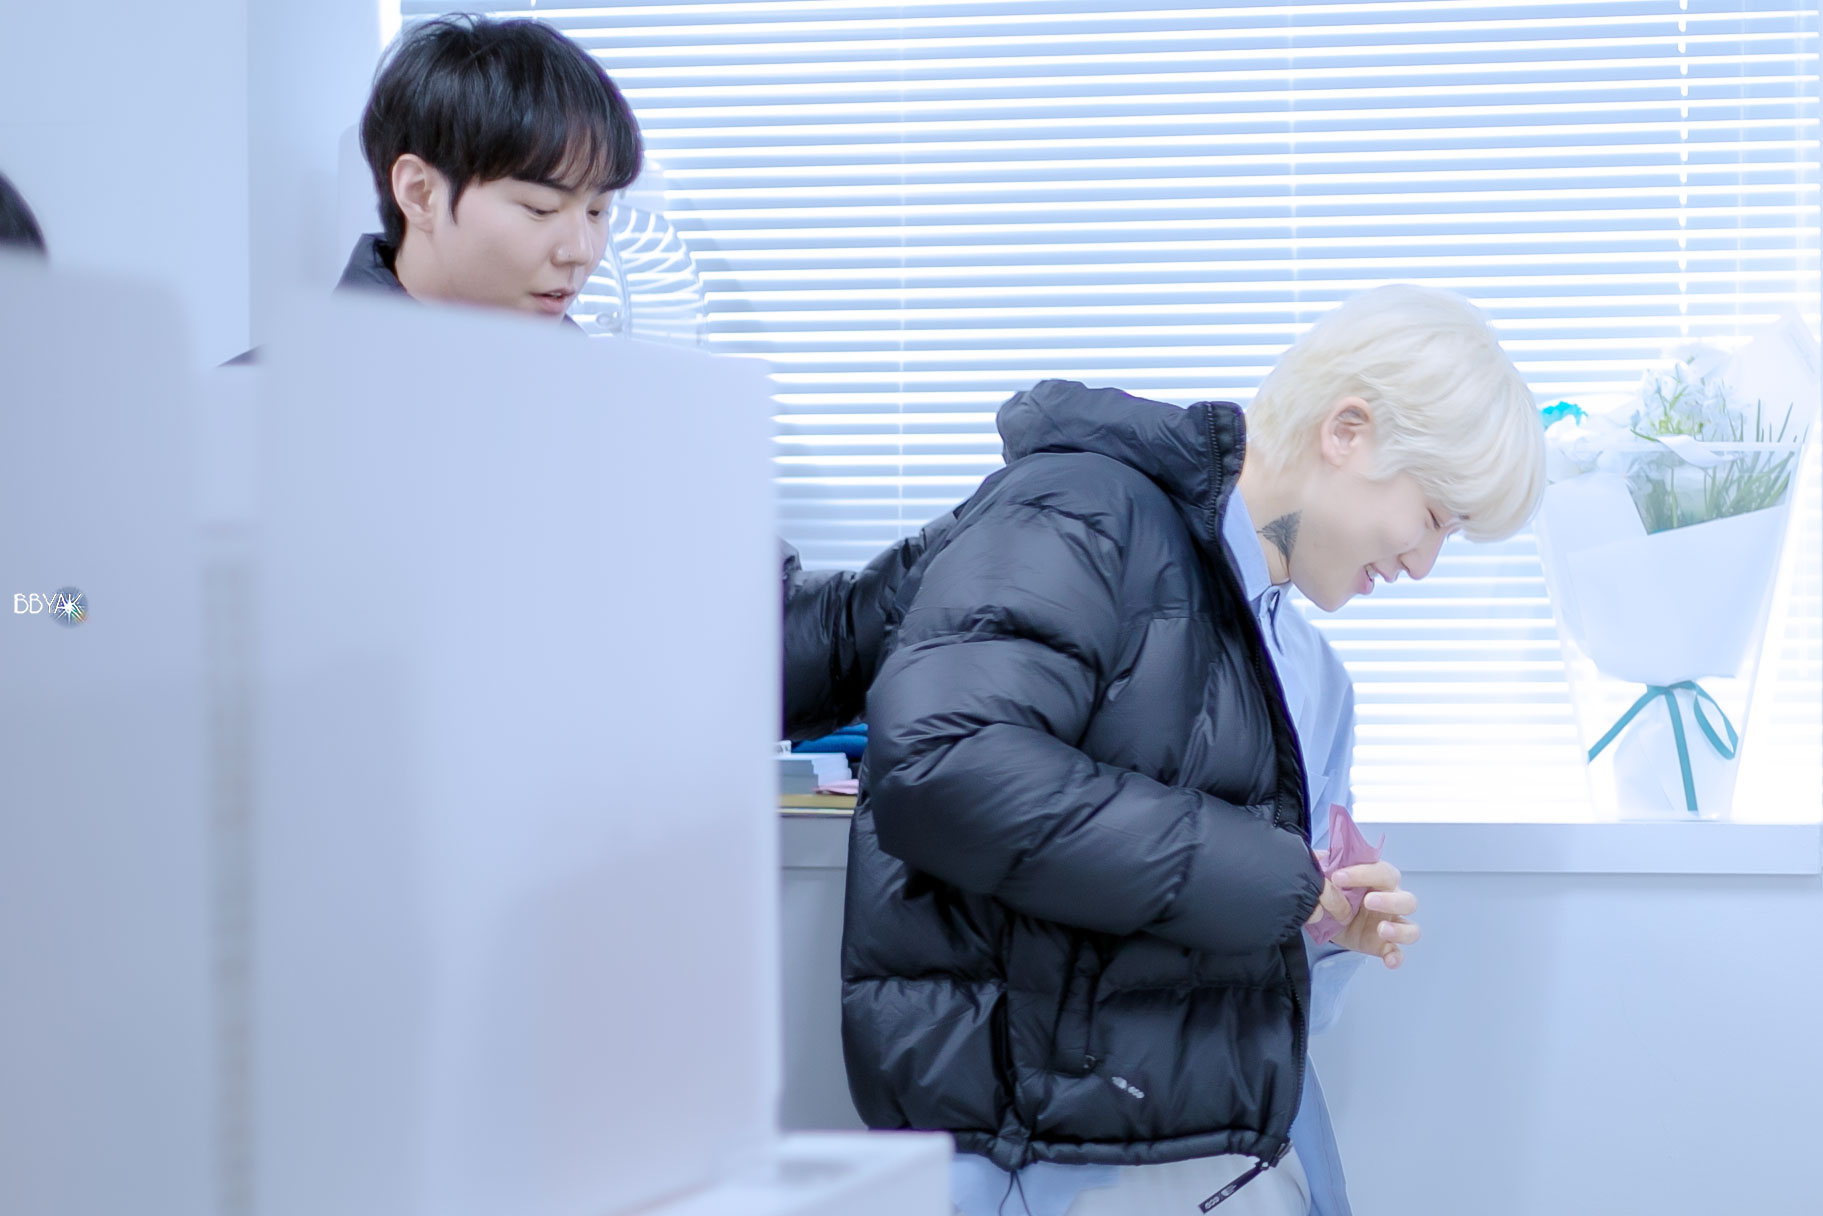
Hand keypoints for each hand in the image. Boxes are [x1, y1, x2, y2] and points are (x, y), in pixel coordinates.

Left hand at [1306, 851, 1419, 969]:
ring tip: (1381, 929)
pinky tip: (1389, 960)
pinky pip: (1398, 952)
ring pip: (1411, 928)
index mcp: (1379, 880)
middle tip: (1367, 902)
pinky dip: (1396, 957)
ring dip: (1399, 930)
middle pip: (1407, 900)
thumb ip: (1325, 865)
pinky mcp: (1385, 945)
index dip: (1364, 873)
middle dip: (1390, 900)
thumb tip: (1317, 857)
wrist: (1329, 918)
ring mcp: (1391, 924)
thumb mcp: (1329, 877)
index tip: (1338, 877)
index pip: (1383, 872)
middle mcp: (1392, 901)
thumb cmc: (1338, 892)